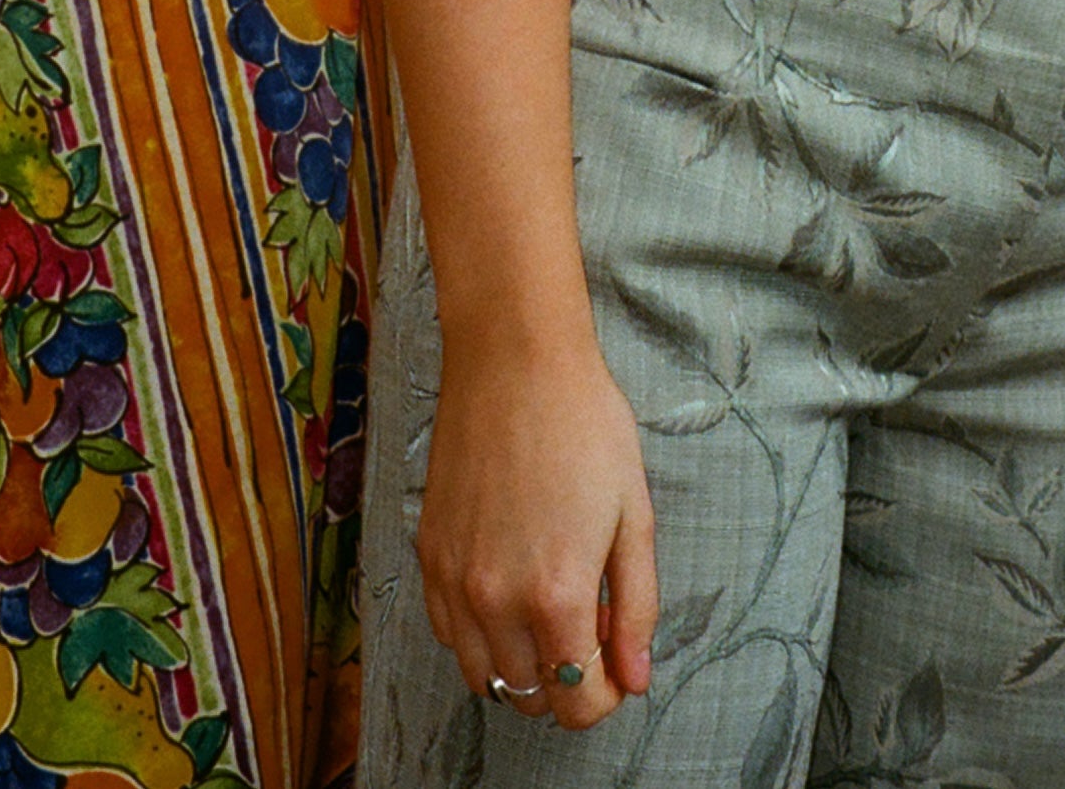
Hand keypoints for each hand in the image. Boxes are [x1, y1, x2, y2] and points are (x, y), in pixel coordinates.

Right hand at [417, 325, 658, 727]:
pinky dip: (479, 634)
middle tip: (588, 624)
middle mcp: (496, 600)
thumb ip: (636, 608)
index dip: (606, 696)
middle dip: (568, 681)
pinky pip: (449, 633)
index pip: (578, 703)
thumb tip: (635, 677)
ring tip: (548, 608)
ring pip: (484, 675)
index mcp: (557, 594)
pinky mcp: (428, 555)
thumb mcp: (634, 514)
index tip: (617, 664)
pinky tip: (507, 588)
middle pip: (530, 697)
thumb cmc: (583, 424)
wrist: (514, 360)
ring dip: (520, 664)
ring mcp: (454, 580)